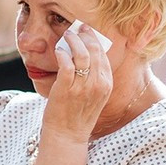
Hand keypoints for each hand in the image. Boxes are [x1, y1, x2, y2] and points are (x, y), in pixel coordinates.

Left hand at [45, 21, 112, 141]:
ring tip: (66, 36)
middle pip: (94, 52)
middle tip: (76, 29)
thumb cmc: (78, 116)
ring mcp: (82, 87)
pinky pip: (66, 64)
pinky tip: (59, 50)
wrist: (67, 135)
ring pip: (81, 55)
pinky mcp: (66, 89)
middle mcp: (97, 84)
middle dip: (85, 36)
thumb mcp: (94, 97)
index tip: (87, 31)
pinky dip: (63, 54)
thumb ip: (94, 78)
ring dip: (73, 41)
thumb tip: (84, 54)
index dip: (95, 40)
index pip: (103, 56)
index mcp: (106, 85)